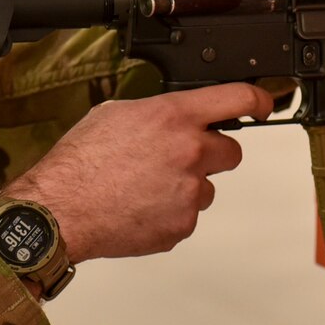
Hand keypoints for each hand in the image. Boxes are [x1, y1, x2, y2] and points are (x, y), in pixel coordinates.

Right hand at [4, 83, 274, 262]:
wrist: (61, 210)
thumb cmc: (79, 164)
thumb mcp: (115, 114)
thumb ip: (156, 113)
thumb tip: (172, 116)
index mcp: (174, 117)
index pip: (236, 99)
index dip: (257, 100)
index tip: (263, 104)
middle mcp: (190, 152)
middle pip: (231, 152)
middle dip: (211, 154)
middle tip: (179, 159)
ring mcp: (189, 192)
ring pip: (206, 187)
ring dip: (186, 186)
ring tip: (144, 187)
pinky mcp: (183, 225)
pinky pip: (188, 215)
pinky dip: (169, 213)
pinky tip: (139, 206)